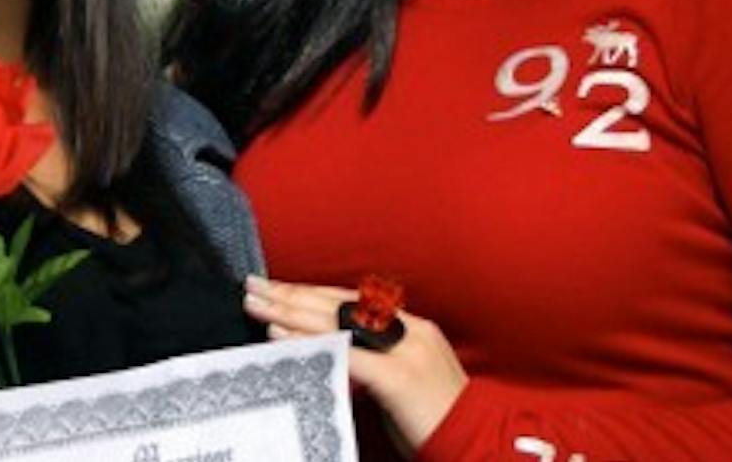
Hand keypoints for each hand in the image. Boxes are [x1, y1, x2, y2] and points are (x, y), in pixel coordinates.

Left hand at [243, 274, 468, 451]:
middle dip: (292, 294)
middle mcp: (409, 329)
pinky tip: (281, 336)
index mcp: (412, 327)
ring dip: (291, 311)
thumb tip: (330, 352)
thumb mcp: (406, 379)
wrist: (478, 444)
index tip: (277, 288)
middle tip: (253, 287)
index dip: (311, 293)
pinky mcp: (399, 377)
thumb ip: (374, 361)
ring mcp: (406, 351)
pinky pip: (345, 353)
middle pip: (338, 304)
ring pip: (338, 321)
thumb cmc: (437, 421)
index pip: (351, 301)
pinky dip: (311, 342)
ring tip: (257, 304)